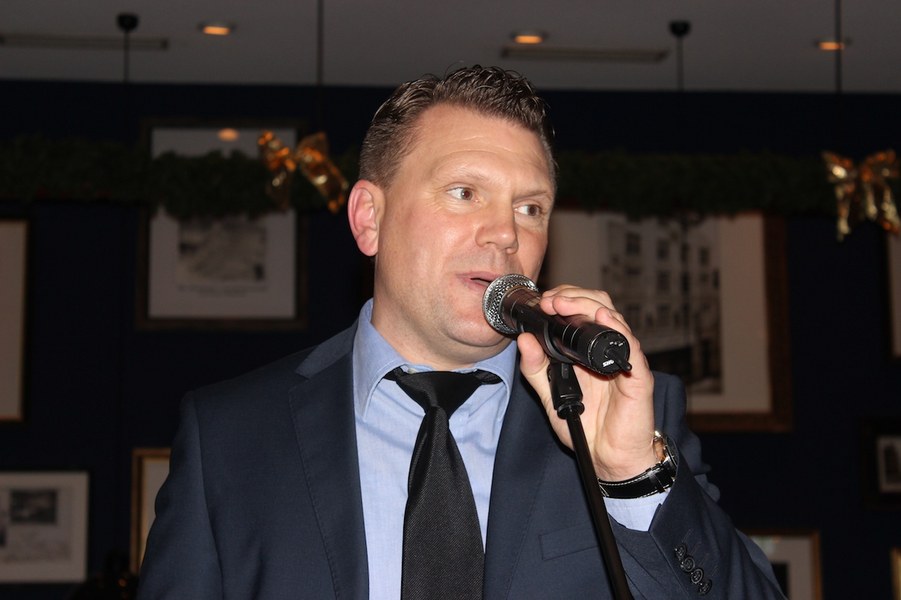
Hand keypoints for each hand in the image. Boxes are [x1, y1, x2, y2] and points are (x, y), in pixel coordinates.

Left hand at [516, 285, 657, 480]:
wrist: (608, 458)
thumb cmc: (586, 428)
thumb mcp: (550, 396)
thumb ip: (535, 370)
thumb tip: (523, 339)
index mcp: (585, 350)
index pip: (580, 310)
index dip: (563, 299)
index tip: (543, 302)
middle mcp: (605, 349)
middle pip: (597, 305)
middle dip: (573, 296)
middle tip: (551, 301)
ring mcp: (623, 360)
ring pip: (613, 318)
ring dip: (588, 305)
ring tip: (566, 305)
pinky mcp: (638, 376)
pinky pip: (630, 346)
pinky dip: (618, 328)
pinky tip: (604, 318)